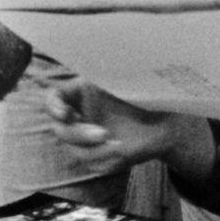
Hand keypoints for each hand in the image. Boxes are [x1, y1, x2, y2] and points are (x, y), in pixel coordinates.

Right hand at [41, 78, 213, 182]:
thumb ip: (107, 71)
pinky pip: (93, 164)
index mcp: (81, 94)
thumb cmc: (146, 94)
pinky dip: (107, 158)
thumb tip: (95, 55)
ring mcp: (88, 140)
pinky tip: (122, 149)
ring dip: (96, 150)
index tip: (65, 113)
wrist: (167, 120)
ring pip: (77, 152)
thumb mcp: (126, 79)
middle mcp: (80, 117)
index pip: (52, 99)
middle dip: (79, 134)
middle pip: (60, 131)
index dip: (52, 106)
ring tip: (119, 144)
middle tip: (104, 133)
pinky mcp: (100, 157)